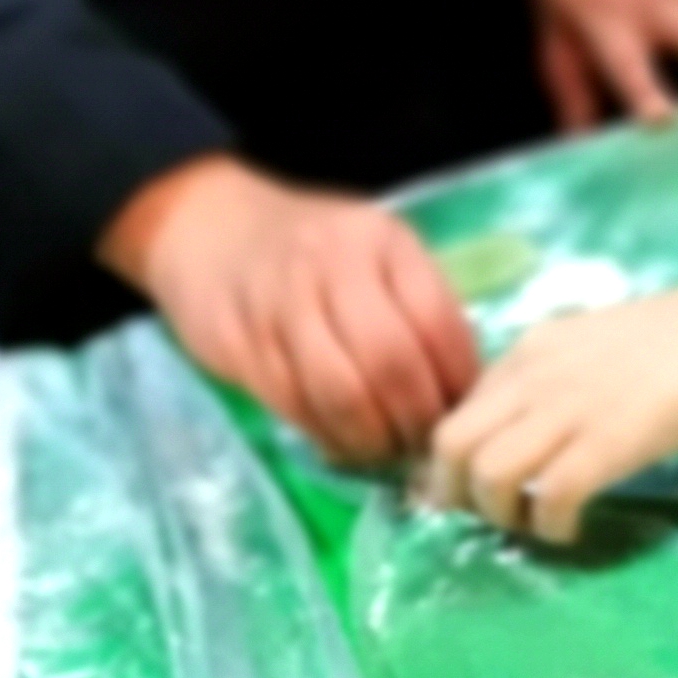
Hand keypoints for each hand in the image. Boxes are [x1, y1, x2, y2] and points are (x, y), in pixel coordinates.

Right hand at [101, 156, 478, 465]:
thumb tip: (467, 391)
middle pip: (390, 362)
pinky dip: (328, 436)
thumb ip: (418, 305)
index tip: (464, 414)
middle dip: (416, 419)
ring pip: (340, 392)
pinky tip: (344, 442)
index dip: (457, 381)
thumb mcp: (375, 252)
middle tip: (424, 446)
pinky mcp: (240, 342)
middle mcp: (331, 265)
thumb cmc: (312, 249)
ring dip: (372, 438)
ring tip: (386, 450)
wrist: (209, 227)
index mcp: (381, 241)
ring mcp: (280, 303)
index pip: (436, 321)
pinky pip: (294, 405)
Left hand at [421, 287, 677, 542]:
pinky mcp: (608, 444)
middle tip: (487, 516)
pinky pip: (550, 497)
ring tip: (533, 523)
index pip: (457, 412)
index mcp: (529, 352)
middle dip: (454, 493)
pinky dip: (550, 527)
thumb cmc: (677, 338)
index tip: (466, 492)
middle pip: (451, 445)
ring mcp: (569, 411)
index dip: (451, 463)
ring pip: (488, 474)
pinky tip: (570, 530)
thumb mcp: (590, 344)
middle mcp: (535, 378)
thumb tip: (527, 427)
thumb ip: (551, 378)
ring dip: (500, 515)